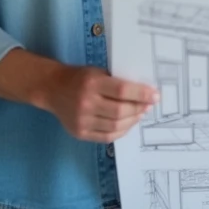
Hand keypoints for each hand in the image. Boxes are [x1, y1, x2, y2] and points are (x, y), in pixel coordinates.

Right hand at [41, 65, 157, 142]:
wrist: (52, 89)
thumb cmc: (80, 77)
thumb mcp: (98, 72)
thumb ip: (116, 82)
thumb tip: (144, 93)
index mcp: (92, 83)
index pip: (122, 90)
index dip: (141, 94)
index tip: (155, 95)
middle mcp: (86, 103)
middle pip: (120, 111)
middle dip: (139, 109)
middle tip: (149, 106)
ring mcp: (82, 121)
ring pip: (115, 126)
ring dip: (132, 121)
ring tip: (140, 114)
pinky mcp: (79, 133)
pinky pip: (106, 136)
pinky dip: (121, 131)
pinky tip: (127, 124)